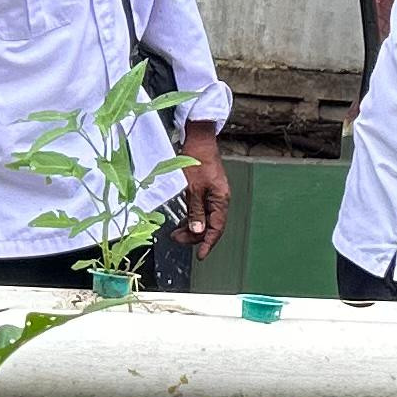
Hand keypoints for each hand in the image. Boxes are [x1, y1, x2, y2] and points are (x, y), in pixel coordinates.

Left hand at [176, 128, 231, 255]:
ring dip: (191, 227)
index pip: (217, 228)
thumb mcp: (193, 188)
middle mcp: (220, 200)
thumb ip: (196, 211)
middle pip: (210, 226)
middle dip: (194, 235)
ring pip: (204, 219)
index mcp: (221, 200)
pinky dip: (191, 218)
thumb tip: (197, 230)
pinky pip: (200, 210)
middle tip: (177, 239)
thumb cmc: (198, 160)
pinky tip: (181, 222)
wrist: (199, 141)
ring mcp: (213, 195)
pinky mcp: (206, 191)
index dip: (208, 243)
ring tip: (175, 233)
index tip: (200, 255)